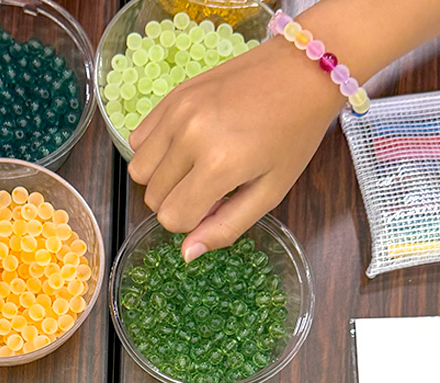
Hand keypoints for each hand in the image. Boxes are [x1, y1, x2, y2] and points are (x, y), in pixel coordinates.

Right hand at [128, 39, 341, 260]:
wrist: (302, 71)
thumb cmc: (293, 133)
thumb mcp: (270, 192)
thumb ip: (226, 227)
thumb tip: (188, 253)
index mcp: (219, 164)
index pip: (172, 218)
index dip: (192, 222)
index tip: (216, 205)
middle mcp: (190, 136)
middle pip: (153, 197)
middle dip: (178, 202)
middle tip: (211, 185)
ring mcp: (177, 112)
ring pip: (139, 171)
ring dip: (162, 179)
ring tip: (194, 167)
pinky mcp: (172, 95)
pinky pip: (138, 140)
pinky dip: (155, 151)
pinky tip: (184, 146)